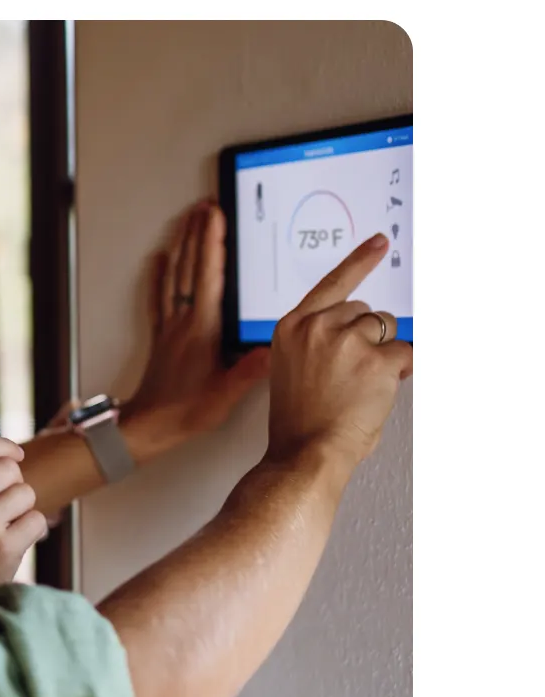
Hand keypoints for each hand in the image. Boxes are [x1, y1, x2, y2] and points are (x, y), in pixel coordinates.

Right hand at [0, 437, 47, 616]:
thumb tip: (11, 455)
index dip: (5, 447)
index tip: (17, 455)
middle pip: (9, 469)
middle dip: (13, 485)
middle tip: (3, 507)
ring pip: (26, 494)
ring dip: (22, 510)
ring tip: (3, 529)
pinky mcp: (5, 546)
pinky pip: (37, 520)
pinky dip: (31, 531)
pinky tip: (12, 543)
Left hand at [121, 201, 271, 450]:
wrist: (147, 426)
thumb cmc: (184, 412)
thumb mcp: (226, 394)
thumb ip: (251, 370)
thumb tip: (275, 347)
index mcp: (201, 329)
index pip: (208, 275)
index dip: (212, 242)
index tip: (215, 215)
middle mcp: (182, 321)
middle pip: (190, 267)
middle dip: (198, 233)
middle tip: (204, 205)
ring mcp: (169, 326)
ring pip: (173, 276)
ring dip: (181, 245)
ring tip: (186, 220)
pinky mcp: (161, 336)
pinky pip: (158, 297)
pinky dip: (159, 275)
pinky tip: (158, 259)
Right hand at [267, 234, 411, 469]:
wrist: (305, 453)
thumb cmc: (299, 421)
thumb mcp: (292, 369)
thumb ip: (316, 342)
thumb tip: (360, 332)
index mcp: (291, 327)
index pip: (331, 284)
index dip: (359, 262)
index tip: (379, 243)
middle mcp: (317, 327)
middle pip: (364, 311)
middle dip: (368, 337)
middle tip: (354, 373)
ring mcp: (347, 341)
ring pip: (386, 330)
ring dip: (383, 354)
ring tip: (360, 386)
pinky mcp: (377, 359)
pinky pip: (404, 354)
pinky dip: (400, 372)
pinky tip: (377, 391)